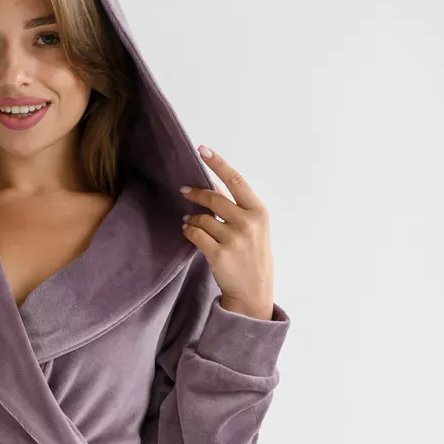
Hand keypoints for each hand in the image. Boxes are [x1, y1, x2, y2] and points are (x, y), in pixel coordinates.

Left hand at [179, 145, 273, 320]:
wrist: (253, 293)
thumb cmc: (253, 259)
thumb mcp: (255, 230)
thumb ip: (238, 209)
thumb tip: (212, 188)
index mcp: (259, 213)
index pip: (236, 181)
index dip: (218, 164)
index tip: (203, 150)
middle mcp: (248, 223)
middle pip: (215, 198)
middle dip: (196, 192)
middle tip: (184, 190)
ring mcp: (234, 239)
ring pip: (202, 218)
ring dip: (191, 217)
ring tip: (188, 220)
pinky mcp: (218, 254)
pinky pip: (195, 234)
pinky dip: (188, 231)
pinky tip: (188, 231)